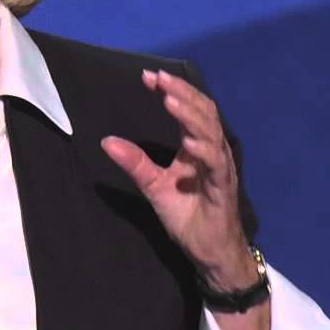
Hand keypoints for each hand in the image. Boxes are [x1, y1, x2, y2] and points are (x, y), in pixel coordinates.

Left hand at [101, 69, 253, 286]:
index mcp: (197, 147)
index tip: (149, 77)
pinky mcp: (223, 188)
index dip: (172, 91)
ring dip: (191, 114)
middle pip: (203, 112)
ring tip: (169, 99)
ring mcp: (220, 168)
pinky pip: (216, 164)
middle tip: (159, 78)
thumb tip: (106, 141)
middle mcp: (213, 152)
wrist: (211, 252)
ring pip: (211, 132)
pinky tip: (189, 140)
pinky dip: (204, 150)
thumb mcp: (155, 186)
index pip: (189, 110)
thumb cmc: (188, 216)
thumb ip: (136, 163)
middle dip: (181, 92)